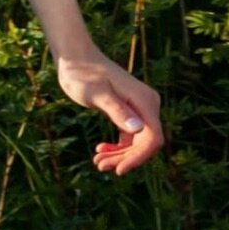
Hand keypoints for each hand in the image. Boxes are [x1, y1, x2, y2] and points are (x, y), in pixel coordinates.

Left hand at [55, 47, 163, 175]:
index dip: (139, 158)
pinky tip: (101, 150)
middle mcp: (148, 105)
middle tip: (100, 166)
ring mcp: (139, 108)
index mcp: (145, 101)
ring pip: (137, 142)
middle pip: (146, 143)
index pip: (153, 138)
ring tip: (97, 162)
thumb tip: (138, 129)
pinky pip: (130, 136)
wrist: (75, 58)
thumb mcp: (97, 94)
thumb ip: (116, 110)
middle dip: (125, 158)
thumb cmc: (83, 74)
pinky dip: (118, 146)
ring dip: (120, 155)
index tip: (119, 170)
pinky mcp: (129, 110)